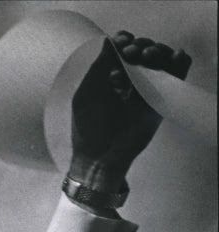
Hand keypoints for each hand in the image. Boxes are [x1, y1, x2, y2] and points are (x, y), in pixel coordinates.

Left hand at [69, 32, 191, 191]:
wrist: (98, 158)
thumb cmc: (86, 128)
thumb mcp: (86, 94)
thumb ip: (98, 68)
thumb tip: (110, 40)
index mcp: (113, 77)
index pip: (126, 50)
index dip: (126, 41)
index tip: (122, 40)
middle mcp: (132, 81)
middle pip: (146, 51)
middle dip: (141, 46)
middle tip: (130, 53)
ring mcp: (147, 91)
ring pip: (163, 61)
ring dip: (157, 52)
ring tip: (144, 57)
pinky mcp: (160, 103)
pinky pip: (176, 78)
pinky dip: (179, 64)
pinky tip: (174, 58)